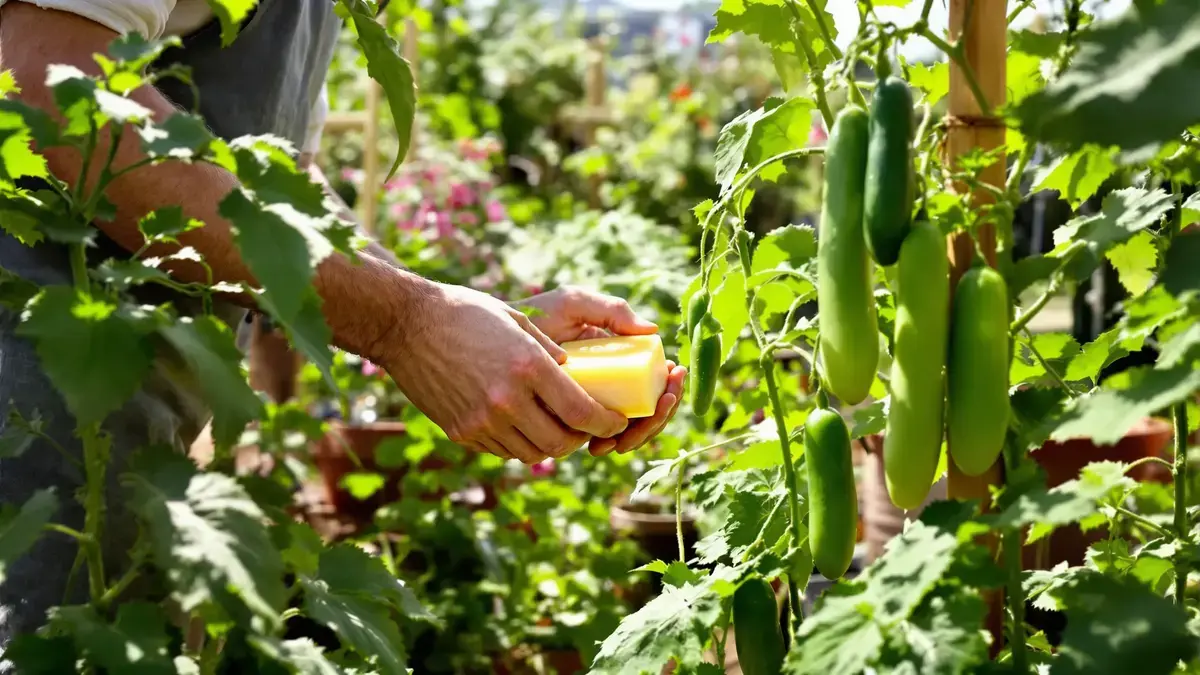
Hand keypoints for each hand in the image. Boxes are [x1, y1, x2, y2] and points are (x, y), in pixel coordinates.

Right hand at [380, 283, 627, 463]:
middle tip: (587, 428)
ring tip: (556, 428)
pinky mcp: (461, 432)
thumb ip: (550, 353)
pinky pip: (502, 450)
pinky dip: (520, 443)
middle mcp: (507, 400)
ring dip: (551, 445)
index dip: (606, 423)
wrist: (406, 325)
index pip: (582, 412)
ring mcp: (482, 420)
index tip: (615, 421)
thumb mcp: (518, 321)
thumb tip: (573, 375)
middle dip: (581, 439)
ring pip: (532, 453)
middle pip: (561, 442)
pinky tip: (522, 425)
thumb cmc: (466, 313)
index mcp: (528, 367)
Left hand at [514, 287, 686, 454]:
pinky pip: (598, 440)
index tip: (670, 391)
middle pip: (648, 412)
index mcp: (620, 359)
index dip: (668, 392)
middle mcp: (611, 385)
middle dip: (656, 419)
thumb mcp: (572, 305)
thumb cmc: (535, 317)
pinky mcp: (573, 423)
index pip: (654, 382)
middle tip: (654, 412)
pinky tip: (602, 445)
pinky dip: (608, 444)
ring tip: (621, 436)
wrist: (493, 339)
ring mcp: (594, 406)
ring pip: (629, 431)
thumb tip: (652, 333)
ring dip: (636, 436)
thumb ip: (609, 310)